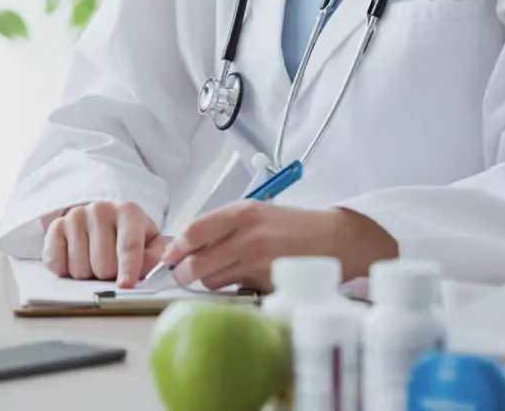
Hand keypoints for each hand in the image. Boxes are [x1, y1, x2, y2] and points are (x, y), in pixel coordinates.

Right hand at [41, 201, 167, 286]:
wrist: (103, 218)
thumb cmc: (129, 235)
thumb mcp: (150, 243)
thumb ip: (153, 259)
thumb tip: (144, 275)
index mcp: (128, 212)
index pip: (128, 245)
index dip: (128, 269)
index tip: (125, 286)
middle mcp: (100, 209)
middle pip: (103, 264)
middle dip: (108, 275)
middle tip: (111, 268)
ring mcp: (75, 216)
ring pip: (80, 268)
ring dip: (88, 275)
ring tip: (94, 261)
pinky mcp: (56, 227)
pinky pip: (56, 262)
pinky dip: (65, 271)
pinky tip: (75, 260)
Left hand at [162, 203, 396, 290]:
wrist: (335, 238)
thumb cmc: (292, 225)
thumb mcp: (256, 213)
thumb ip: (223, 225)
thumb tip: (187, 244)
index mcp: (241, 213)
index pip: (194, 231)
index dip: (176, 247)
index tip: (169, 256)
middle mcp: (248, 236)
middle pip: (197, 262)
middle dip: (183, 273)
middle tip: (182, 275)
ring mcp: (260, 263)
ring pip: (214, 280)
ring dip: (210, 281)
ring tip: (223, 272)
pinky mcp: (270, 284)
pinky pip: (237, 292)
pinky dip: (234, 289)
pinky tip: (246, 280)